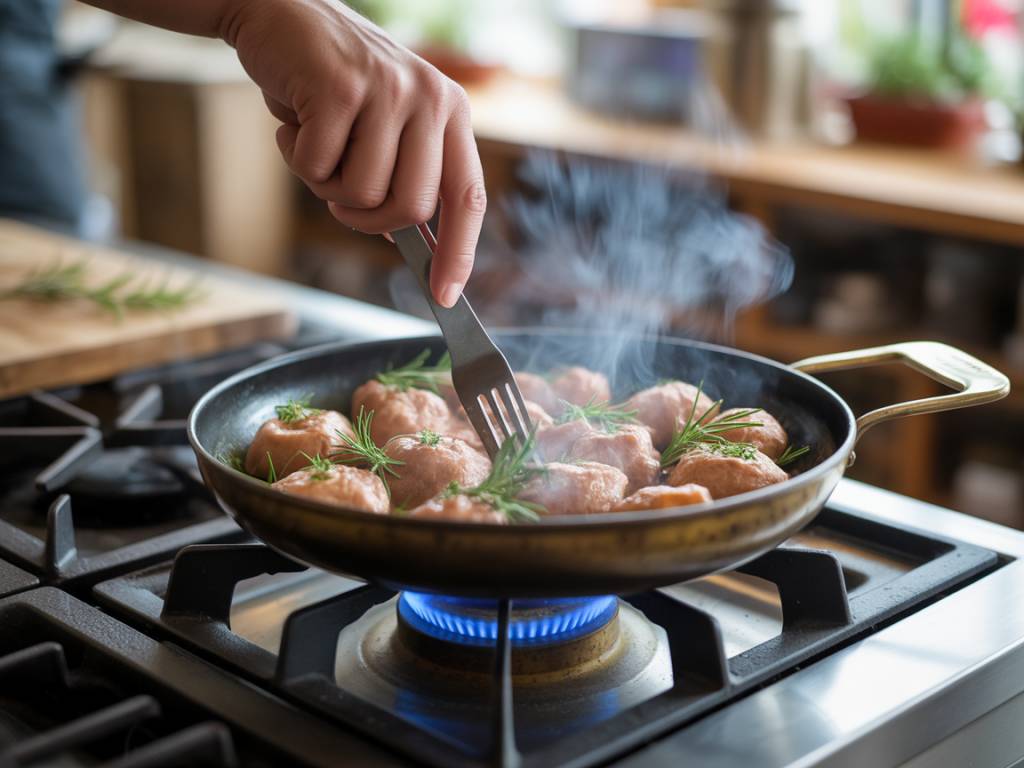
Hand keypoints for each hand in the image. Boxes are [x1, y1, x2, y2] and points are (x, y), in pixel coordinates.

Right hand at [223, 0, 484, 306]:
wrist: (279, 11)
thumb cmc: (333, 83)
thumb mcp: (387, 124)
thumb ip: (407, 174)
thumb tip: (418, 247)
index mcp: (451, 112)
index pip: (469, 198)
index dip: (459, 253)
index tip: (445, 295)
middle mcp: (431, 99)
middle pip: (410, 208)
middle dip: (366, 219)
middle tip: (338, 194)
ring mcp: (388, 91)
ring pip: (362, 193)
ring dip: (326, 184)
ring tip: (316, 140)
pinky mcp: (341, 88)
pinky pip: (318, 168)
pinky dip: (295, 157)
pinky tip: (294, 120)